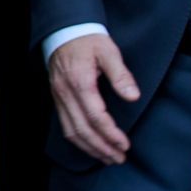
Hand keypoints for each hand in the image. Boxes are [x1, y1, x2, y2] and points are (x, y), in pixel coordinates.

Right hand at [47, 33, 139, 164]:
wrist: (63, 32)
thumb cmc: (88, 41)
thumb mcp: (108, 52)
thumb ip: (121, 75)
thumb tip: (133, 97)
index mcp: (80, 82)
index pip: (95, 116)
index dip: (111, 134)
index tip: (125, 145)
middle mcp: (65, 93)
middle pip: (82, 129)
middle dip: (101, 147)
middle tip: (119, 158)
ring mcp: (59, 97)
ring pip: (71, 131)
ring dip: (90, 148)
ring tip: (107, 158)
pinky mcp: (57, 99)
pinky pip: (65, 125)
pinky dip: (78, 140)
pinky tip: (90, 146)